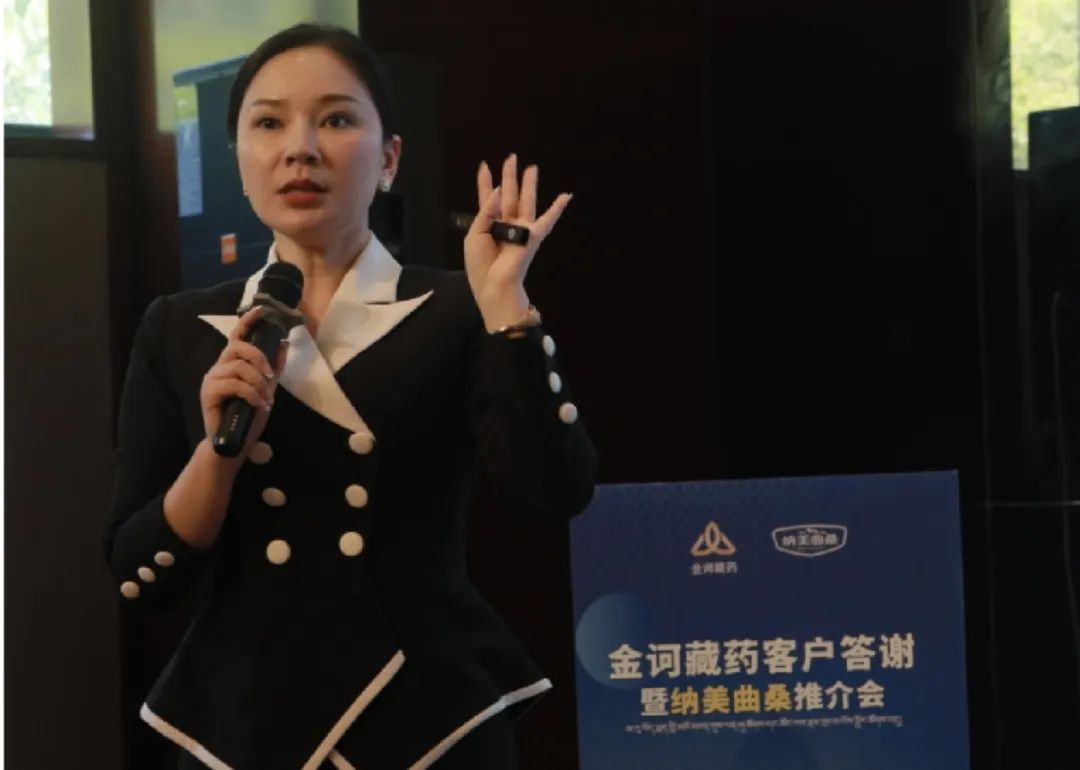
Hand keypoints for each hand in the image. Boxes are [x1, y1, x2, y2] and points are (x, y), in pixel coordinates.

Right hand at [199, 306, 287, 462]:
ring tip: (265, 399)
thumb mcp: (267, 389)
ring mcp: (212, 379)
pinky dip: (251, 394)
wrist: (233, 444)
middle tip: (270, 375)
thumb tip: (284, 343)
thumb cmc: (247, 417)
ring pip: (238, 367)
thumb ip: (274, 368)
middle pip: (237, 346)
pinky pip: (233, 384)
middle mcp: (219, 367)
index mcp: (232, 364)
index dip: (247, 321)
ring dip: (258, 383)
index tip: (261, 309)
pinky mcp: (208, 393)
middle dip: (258, 357)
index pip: (236, 336)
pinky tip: (258, 404)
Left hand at [465, 153, 572, 330]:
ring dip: (528, 184)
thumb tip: (500, 191)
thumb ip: (485, 211)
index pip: (487, 199)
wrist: (493, 285)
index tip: (484, 166)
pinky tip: (566, 195)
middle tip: (511, 157)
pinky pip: (547, 219)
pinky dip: (557, 208)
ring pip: (525, 201)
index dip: (485, 183)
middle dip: (510, 176)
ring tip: (531, 167)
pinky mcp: (532, 235)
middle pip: (509, 195)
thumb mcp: (474, 234)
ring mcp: (520, 229)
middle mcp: (506, 225)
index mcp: (489, 226)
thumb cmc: (481, 265)